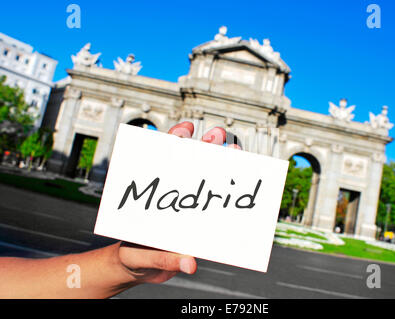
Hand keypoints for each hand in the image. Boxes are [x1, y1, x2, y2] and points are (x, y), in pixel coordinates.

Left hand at [116, 121, 235, 283]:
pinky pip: (213, 207)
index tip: (185, 130)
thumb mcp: (140, 256)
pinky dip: (227, 197)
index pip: (163, 163)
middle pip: (190, 166)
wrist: (136, 270)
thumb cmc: (131, 256)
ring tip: (234, 151)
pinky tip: (237, 184)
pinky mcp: (196, 223)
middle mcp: (171, 198)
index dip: (173, 143)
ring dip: (221, 164)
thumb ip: (163, 259)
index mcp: (153, 197)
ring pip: (205, 181)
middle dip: (205, 147)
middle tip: (218, 135)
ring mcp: (185, 208)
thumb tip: (190, 263)